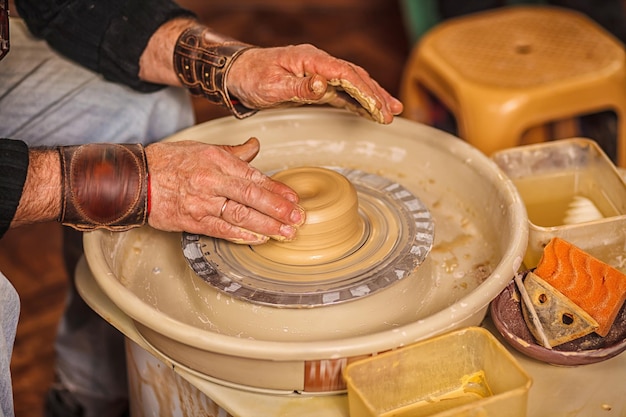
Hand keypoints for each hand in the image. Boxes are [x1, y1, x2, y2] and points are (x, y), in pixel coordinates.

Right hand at [145, 138, 304, 243]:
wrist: (136, 179)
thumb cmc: (169, 162)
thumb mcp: (203, 148)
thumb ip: (233, 152)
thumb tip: (255, 146)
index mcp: (217, 160)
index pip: (254, 176)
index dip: (277, 189)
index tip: (294, 198)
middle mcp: (212, 181)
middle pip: (252, 196)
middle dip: (279, 209)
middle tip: (298, 218)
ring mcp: (203, 202)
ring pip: (241, 215)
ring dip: (267, 225)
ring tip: (286, 232)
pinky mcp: (193, 221)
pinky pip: (222, 230)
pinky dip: (242, 235)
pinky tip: (259, 239)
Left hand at [227, 44, 402, 123]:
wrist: (238, 72)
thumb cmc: (252, 77)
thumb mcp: (273, 85)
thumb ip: (299, 87)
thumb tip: (323, 85)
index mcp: (311, 60)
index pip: (346, 74)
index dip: (365, 91)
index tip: (378, 107)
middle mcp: (319, 63)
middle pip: (355, 76)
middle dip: (376, 95)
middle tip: (392, 113)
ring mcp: (319, 73)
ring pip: (353, 83)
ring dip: (372, 97)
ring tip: (391, 111)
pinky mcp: (316, 84)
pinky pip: (342, 91)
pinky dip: (358, 101)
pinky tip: (369, 110)